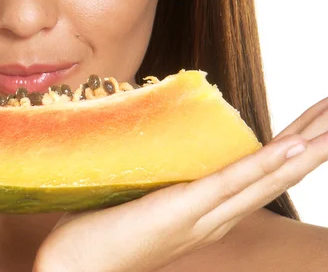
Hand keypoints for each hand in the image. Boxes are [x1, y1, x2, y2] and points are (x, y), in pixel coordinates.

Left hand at [34, 92, 327, 271]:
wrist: (74, 270)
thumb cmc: (99, 229)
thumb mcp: (138, 190)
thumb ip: (155, 168)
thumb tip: (150, 129)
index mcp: (209, 211)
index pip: (261, 172)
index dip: (293, 147)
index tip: (317, 120)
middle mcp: (217, 217)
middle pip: (277, 174)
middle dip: (314, 141)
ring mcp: (203, 216)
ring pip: (267, 178)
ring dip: (308, 148)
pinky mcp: (183, 210)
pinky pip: (231, 185)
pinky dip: (267, 165)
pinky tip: (297, 147)